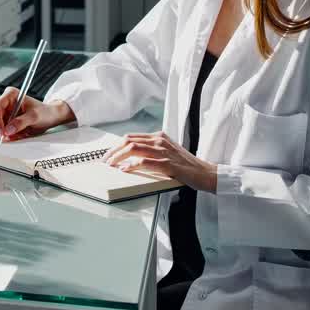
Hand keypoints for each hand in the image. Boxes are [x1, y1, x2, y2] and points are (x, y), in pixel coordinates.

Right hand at [0, 88, 74, 140]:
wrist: (51, 117)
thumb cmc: (45, 112)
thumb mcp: (34, 116)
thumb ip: (21, 122)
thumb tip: (8, 130)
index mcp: (11, 95)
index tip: (3, 132)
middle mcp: (6, 103)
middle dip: (3, 130)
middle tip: (13, 137)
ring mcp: (6, 113)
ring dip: (8, 134)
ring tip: (22, 134)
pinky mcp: (8, 122)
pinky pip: (4, 132)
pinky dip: (11, 136)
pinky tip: (22, 134)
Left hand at [103, 131, 217, 192]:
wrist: (205, 172)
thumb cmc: (185, 165)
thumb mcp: (167, 152)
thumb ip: (152, 150)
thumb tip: (129, 157)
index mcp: (159, 136)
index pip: (131, 137)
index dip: (116, 146)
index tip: (107, 155)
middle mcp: (160, 141)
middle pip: (128, 141)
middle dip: (113, 151)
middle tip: (105, 161)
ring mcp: (164, 151)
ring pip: (134, 149)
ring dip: (118, 157)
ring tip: (111, 165)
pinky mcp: (168, 164)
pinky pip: (145, 162)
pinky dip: (131, 165)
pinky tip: (124, 170)